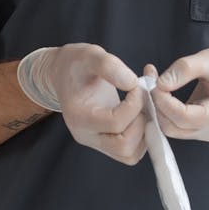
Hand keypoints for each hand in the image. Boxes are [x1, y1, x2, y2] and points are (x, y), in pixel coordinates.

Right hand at [18, 43, 146, 164]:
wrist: (64, 73)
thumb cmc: (76, 64)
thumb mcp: (90, 55)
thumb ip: (109, 66)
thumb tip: (132, 83)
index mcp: (79, 116)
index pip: (116, 123)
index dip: (134, 104)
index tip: (136, 85)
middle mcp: (86, 135)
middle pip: (124, 146)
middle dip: (141, 122)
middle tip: (142, 100)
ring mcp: (95, 142)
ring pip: (130, 154)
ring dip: (144, 132)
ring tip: (142, 107)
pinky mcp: (105, 143)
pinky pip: (130, 152)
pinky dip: (142, 136)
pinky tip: (140, 113)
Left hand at [149, 44, 208, 141]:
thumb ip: (184, 70)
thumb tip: (158, 84)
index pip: (183, 117)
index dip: (163, 101)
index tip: (152, 82)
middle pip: (175, 127)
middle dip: (158, 106)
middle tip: (149, 81)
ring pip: (175, 129)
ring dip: (161, 109)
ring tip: (155, 84)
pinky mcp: (206, 131)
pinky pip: (181, 126)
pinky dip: (169, 111)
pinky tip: (165, 94)